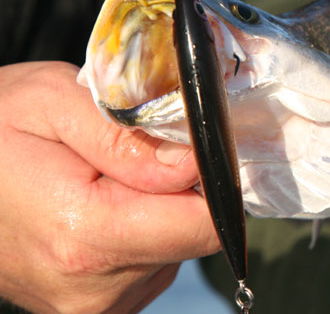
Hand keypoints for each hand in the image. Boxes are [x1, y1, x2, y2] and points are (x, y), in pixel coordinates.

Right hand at [0, 62, 218, 312]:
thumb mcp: (51, 102)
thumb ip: (127, 136)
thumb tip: (194, 164)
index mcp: (87, 236)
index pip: (205, 224)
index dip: (212, 180)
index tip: (187, 148)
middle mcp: (94, 289)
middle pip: (193, 237)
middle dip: (178, 192)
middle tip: (125, 159)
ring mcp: (93, 307)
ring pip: (175, 250)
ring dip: (156, 212)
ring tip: (100, 183)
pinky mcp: (95, 310)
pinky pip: (151, 264)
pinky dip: (140, 232)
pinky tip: (96, 208)